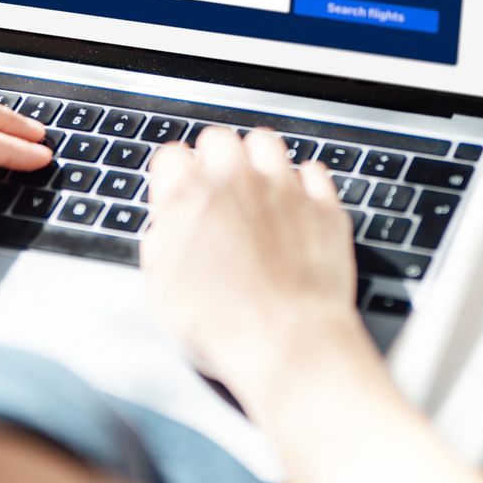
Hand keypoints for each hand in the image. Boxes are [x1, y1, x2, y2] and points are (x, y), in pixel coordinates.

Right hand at [141, 127, 373, 412]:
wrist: (289, 343)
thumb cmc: (223, 326)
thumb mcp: (162, 292)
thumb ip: (160, 245)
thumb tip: (166, 229)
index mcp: (189, 198)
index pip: (171, 155)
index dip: (172, 175)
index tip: (177, 191)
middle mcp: (236, 181)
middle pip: (218, 139)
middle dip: (213, 159)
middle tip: (215, 189)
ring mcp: (284, 188)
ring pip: (265, 142)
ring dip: (256, 159)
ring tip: (254, 186)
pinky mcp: (322, 205)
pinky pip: (312, 171)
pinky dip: (302, 182)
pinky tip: (294, 203)